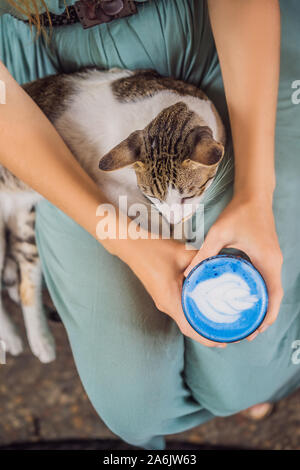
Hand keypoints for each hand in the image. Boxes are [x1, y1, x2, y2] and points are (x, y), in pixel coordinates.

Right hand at [117, 236, 224, 347]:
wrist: (130, 243)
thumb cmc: (152, 248)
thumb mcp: (182, 252)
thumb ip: (202, 260)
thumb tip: (222, 263)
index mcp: (169, 299)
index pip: (189, 327)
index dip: (206, 337)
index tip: (223, 341)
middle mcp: (165, 303)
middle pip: (188, 326)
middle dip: (208, 331)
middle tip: (229, 332)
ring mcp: (164, 299)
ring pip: (185, 317)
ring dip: (201, 321)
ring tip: (222, 320)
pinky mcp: (164, 293)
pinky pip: (181, 307)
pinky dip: (194, 311)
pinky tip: (207, 305)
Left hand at [184, 194, 283, 340]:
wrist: (254, 195)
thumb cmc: (239, 213)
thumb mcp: (220, 233)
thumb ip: (205, 253)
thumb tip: (188, 273)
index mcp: (267, 261)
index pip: (274, 295)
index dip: (268, 316)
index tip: (256, 331)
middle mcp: (274, 262)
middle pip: (274, 296)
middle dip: (264, 316)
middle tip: (247, 331)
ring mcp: (273, 258)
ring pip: (271, 288)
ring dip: (263, 304)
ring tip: (247, 319)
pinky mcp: (267, 255)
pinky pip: (267, 279)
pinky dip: (260, 292)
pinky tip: (245, 296)